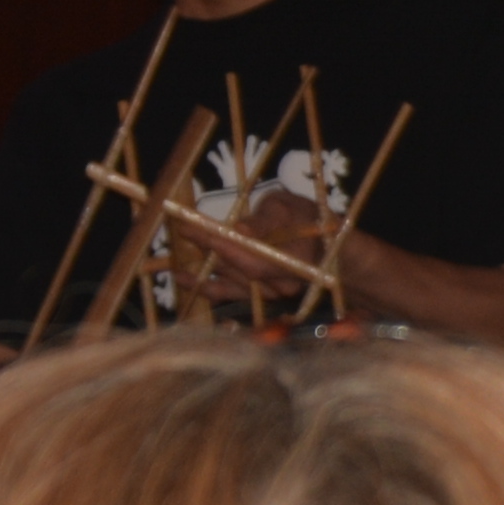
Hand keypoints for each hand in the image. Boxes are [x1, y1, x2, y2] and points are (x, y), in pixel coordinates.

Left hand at [159, 187, 341, 310]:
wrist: (331, 252)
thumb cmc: (310, 220)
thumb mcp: (289, 206)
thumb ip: (265, 219)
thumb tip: (239, 230)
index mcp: (294, 256)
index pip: (250, 249)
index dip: (219, 240)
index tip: (192, 226)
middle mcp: (284, 281)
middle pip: (238, 266)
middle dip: (207, 250)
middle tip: (181, 233)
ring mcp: (274, 294)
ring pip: (232, 281)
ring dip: (202, 271)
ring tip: (173, 261)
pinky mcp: (265, 298)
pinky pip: (233, 294)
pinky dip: (208, 289)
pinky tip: (186, 281)